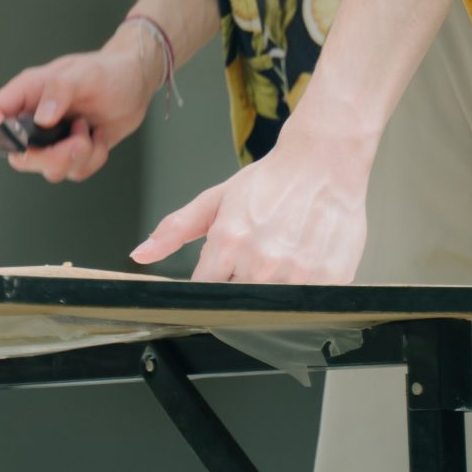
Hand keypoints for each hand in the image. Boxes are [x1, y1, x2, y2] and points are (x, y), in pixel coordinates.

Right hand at [0, 23, 162, 183]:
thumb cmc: (106, 71)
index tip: (14, 136)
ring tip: (89, 129)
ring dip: (77, 155)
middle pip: (19, 156)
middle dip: (48, 157)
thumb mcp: (83, 73)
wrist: (135, 83)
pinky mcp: (73, 154)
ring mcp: (53, 140)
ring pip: (49, 170)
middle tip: (75, 141)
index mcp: (27, 94)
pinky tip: (98, 135)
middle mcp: (35, 120)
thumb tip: (42, 118)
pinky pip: (75, 172)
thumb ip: (59, 91)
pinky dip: (93, 159)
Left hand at [130, 122, 371, 282]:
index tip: (219, 277)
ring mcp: (297, 275)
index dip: (210, 286)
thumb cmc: (270, 181)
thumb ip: (175, 229)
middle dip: (240, 288)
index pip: (204, 291)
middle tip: (255, 261)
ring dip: (273, 293)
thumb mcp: (216, 199)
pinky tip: (304, 263)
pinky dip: (305, 292)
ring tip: (281, 259)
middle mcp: (260, 263)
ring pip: (272, 309)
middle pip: (237, 304)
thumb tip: (141, 253)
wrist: (323, 163)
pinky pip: (309, 305)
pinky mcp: (330, 280)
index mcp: (228, 243)